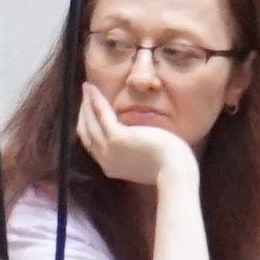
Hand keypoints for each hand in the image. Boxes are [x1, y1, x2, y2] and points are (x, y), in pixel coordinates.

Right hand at [76, 83, 196, 191]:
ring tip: (87, 88)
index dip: (88, 126)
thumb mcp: (144, 159)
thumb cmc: (168, 165)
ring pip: (90, 122)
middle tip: (85, 95)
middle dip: (84, 113)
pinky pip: (102, 114)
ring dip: (86, 103)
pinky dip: (95, 99)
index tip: (88, 112)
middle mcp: (105, 160)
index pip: (92, 144)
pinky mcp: (117, 138)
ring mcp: (109, 149)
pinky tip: (92, 88)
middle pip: (86, 133)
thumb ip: (133, 150)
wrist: (175, 171)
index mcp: (112, 166)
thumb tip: (134, 137)